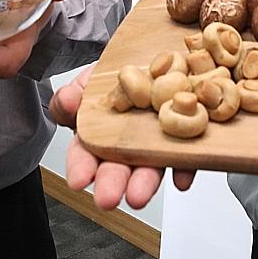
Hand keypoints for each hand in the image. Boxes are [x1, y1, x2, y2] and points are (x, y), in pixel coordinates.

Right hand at [48, 64, 194, 209]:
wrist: (157, 60)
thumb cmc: (122, 73)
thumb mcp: (91, 78)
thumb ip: (73, 94)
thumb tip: (68, 101)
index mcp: (101, 131)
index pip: (86, 154)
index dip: (81, 168)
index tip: (79, 180)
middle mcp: (130, 142)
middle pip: (119, 167)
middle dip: (112, 184)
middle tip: (108, 197)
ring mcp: (159, 141)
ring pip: (152, 166)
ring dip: (145, 182)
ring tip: (138, 195)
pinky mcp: (187, 137)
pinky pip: (189, 155)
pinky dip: (186, 167)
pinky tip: (182, 177)